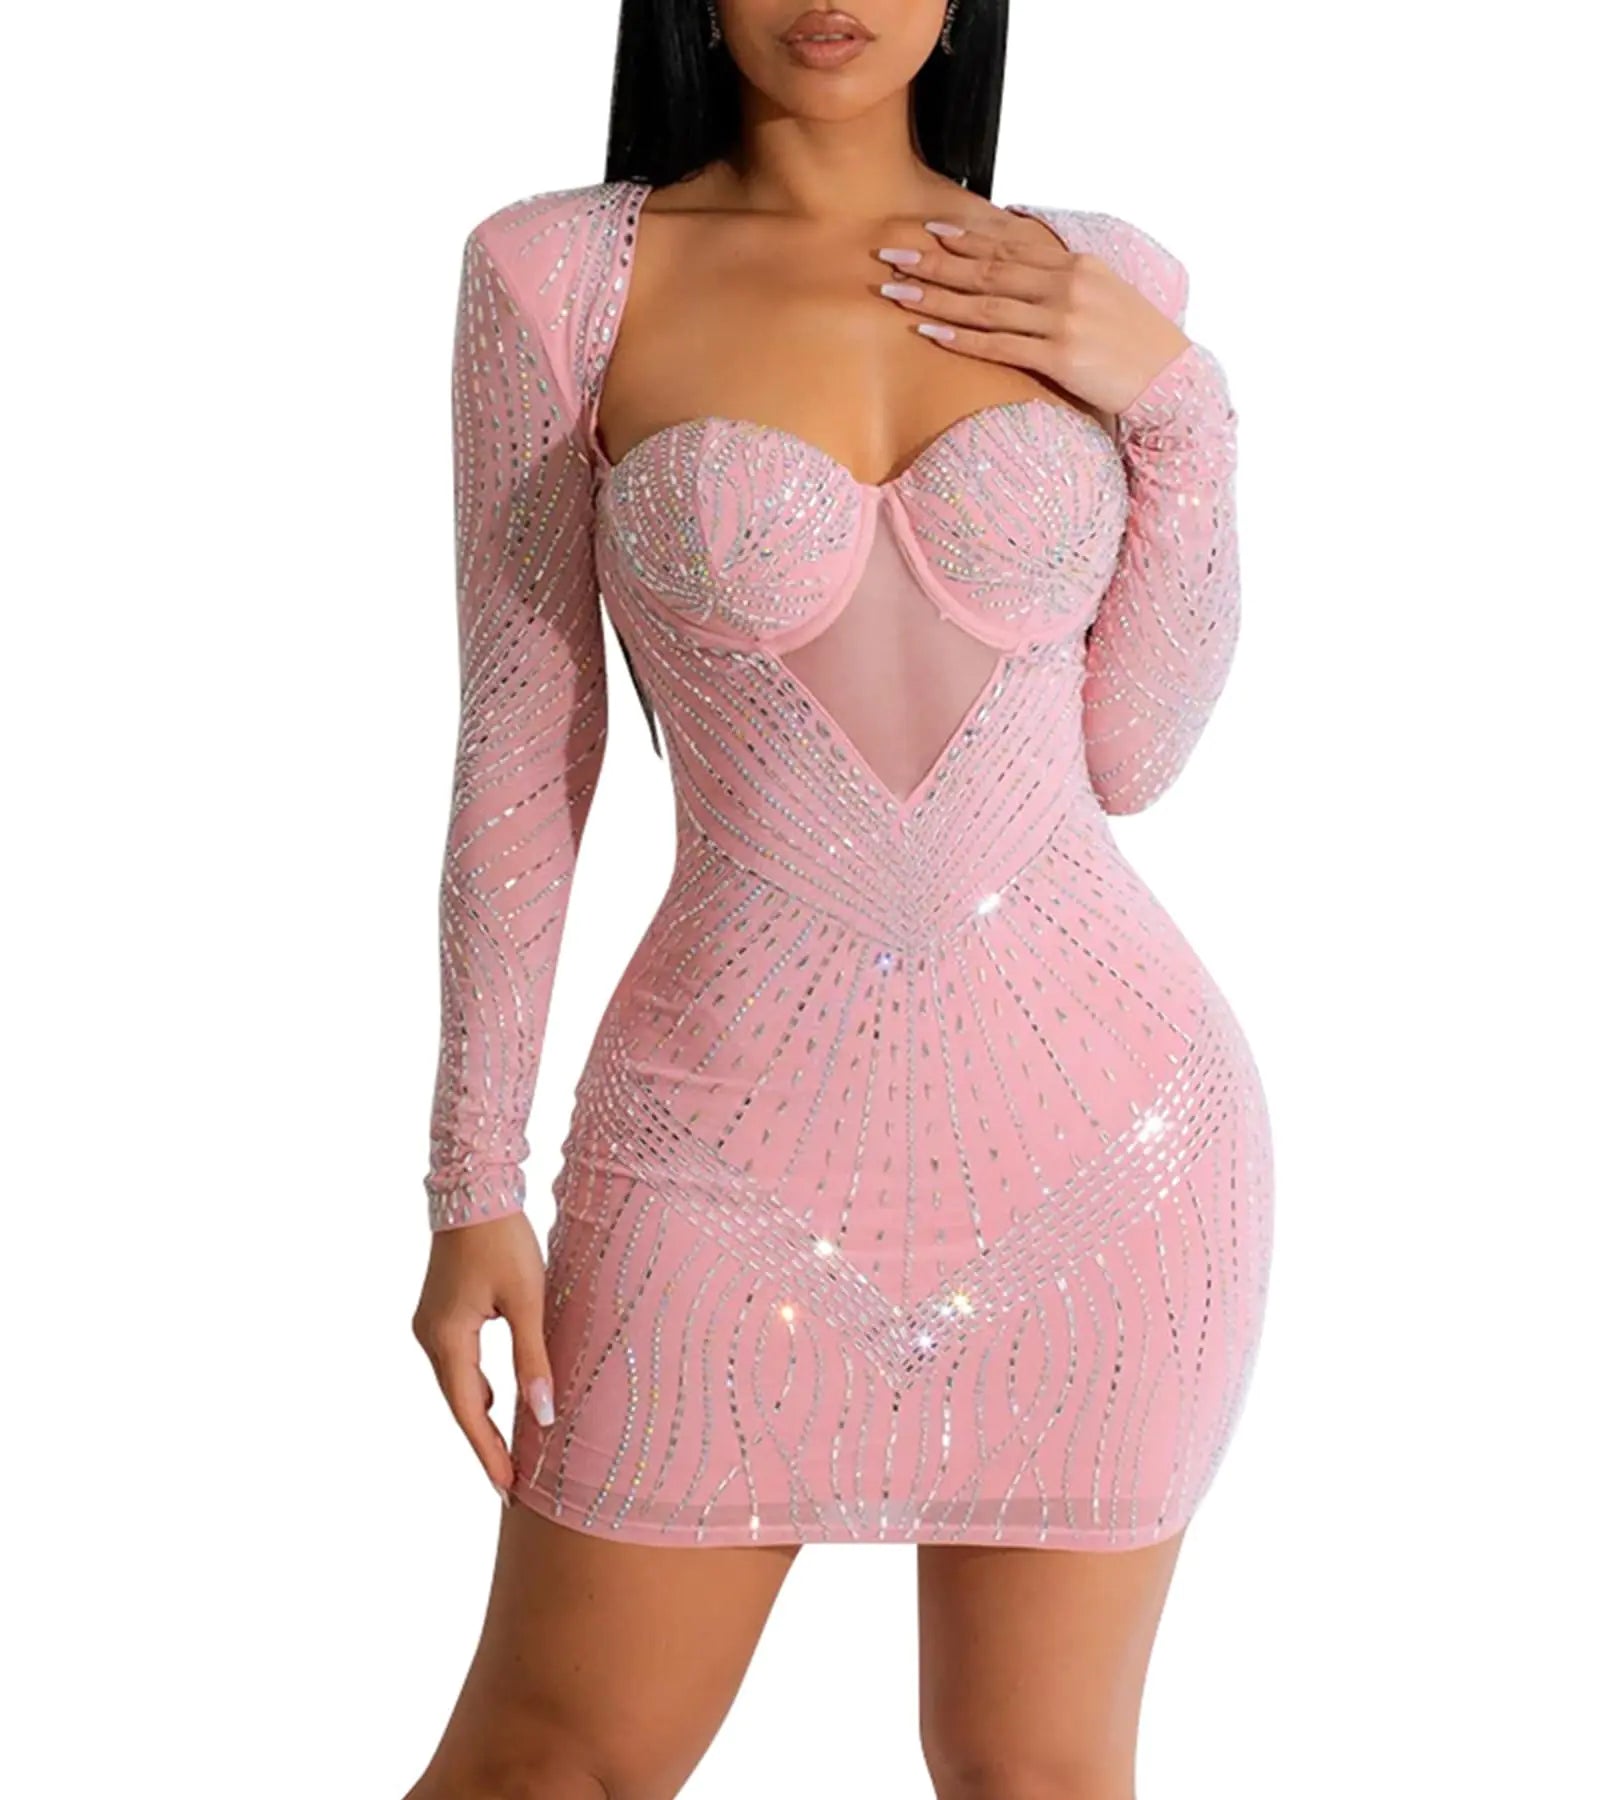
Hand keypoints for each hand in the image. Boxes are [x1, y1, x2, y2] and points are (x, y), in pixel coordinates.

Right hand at [411, 1210, 556, 1502]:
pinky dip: (475, 1388)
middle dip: (485, 1443)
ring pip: (457, 1384)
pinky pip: (457, 1363)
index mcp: (447, 1339)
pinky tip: (495, 1401)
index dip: (489, 1453)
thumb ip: (533, 1359)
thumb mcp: (528, 1299)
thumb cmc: (503, 1240)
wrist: (474, 1190)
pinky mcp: (439, 1313)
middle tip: (511, 1483)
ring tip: (509, 1452)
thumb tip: (544, 1416)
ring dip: (480, 1416)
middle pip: (458, 1404)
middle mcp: (429, 1337)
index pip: (469, 1412)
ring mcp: (430, 1325)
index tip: (507, 1489)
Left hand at [874, 214, 1190, 416]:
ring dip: (936, 296)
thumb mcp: (1104, 292)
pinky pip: (1000, 345)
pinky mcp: (1062, 356)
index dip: (964, 235)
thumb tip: (1027, 245)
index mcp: (1076, 263)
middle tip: (891, 253)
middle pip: (987, 267)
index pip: (1009, 243)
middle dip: (934, 260)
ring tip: (895, 291)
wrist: (1172, 380)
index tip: (926, 229)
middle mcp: (1067, 283)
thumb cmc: (1133, 341)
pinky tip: (930, 331)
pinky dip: (962, 338)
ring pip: (986, 303)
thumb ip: (1064, 273)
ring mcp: (1064, 319)